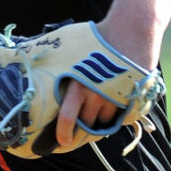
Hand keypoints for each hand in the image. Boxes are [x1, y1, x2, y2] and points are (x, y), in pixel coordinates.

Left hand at [55, 19, 152, 149]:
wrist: (131, 28)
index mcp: (78, 84)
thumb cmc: (99, 35)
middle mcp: (96, 94)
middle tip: (79, 125)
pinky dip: (114, 112)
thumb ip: (62, 66)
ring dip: (99, 119)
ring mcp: (115, 97)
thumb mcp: (73, 49)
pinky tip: (112, 101)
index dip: (63, 134)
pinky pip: (120, 114)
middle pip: (87, 123)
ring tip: (97, 107)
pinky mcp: (130, 97)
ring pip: (104, 120)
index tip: (61, 142)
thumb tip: (40, 67)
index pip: (68, 118)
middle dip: (83, 126)